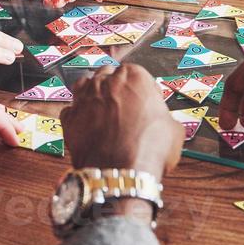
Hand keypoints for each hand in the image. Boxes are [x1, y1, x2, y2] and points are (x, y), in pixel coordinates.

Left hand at [62, 64, 184, 177]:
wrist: (120, 172)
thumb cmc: (148, 149)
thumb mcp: (174, 129)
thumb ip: (164, 116)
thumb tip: (164, 121)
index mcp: (135, 77)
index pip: (136, 72)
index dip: (141, 88)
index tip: (144, 99)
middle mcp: (105, 82)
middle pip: (107, 75)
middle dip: (114, 86)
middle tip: (123, 104)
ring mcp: (84, 98)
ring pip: (84, 85)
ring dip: (92, 94)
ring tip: (103, 110)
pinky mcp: (69, 117)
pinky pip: (71, 110)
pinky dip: (78, 115)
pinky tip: (88, 126)